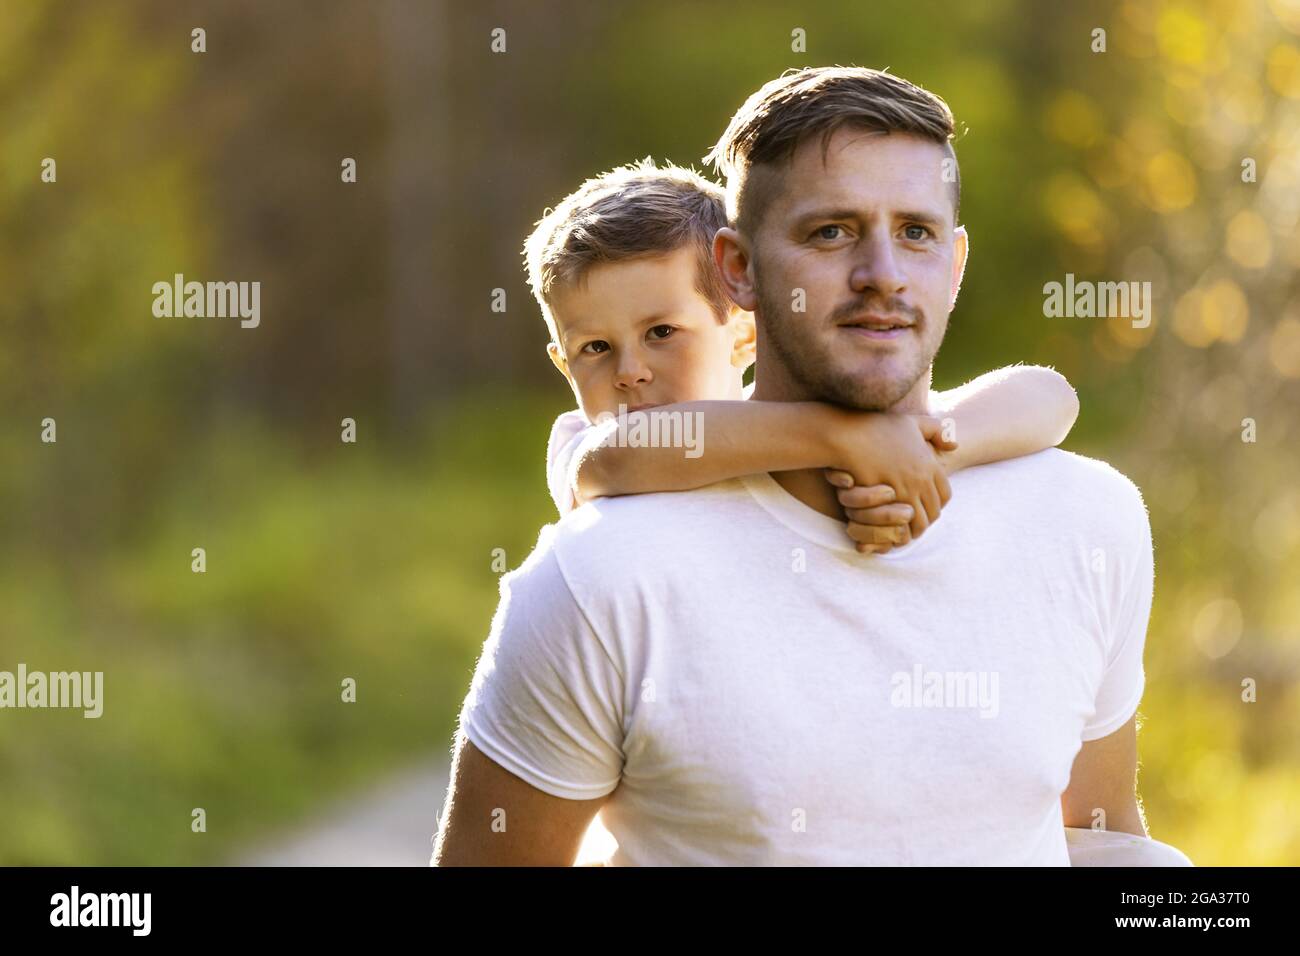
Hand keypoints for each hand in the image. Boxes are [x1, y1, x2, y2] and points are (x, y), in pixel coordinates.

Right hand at [824, 412, 956, 546]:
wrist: (849, 434)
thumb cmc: (878, 427)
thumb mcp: (913, 421)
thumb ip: (938, 430)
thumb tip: (954, 446)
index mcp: (930, 464)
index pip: (944, 496)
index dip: (936, 505)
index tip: (925, 508)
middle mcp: (920, 478)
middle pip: (933, 512)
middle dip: (925, 521)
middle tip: (913, 524)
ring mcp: (903, 489)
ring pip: (918, 523)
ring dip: (911, 530)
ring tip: (901, 530)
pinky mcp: (884, 498)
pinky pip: (898, 523)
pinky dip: (896, 529)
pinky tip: (888, 526)